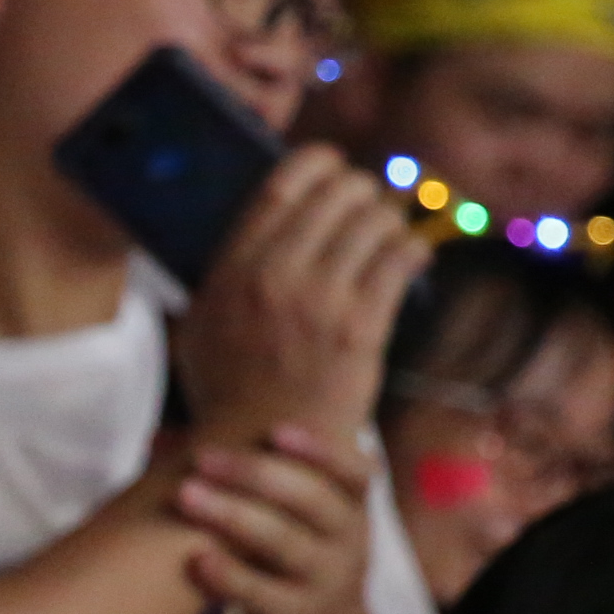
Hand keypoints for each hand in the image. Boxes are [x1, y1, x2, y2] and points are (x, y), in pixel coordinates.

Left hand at [174, 424, 398, 613]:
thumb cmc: (291, 574)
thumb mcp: (293, 530)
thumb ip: (246, 484)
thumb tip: (162, 438)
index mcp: (351, 513)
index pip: (352, 473)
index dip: (319, 450)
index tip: (274, 431)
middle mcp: (349, 544)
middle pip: (310, 500)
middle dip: (255, 474)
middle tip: (202, 458)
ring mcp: (326, 585)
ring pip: (284, 543)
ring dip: (233, 515)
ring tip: (186, 495)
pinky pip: (263, 595)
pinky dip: (229, 575)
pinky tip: (196, 559)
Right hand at [176, 145, 425, 446]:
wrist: (261, 451)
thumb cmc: (229, 388)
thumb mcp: (200, 321)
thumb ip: (224, 268)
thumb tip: (262, 220)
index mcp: (232, 267)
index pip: (283, 184)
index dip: (319, 161)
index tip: (333, 164)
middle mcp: (275, 275)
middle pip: (339, 193)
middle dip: (363, 193)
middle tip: (368, 208)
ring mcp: (319, 301)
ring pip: (376, 219)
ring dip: (390, 222)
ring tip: (389, 238)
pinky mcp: (360, 328)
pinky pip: (401, 257)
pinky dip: (413, 249)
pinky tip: (413, 257)